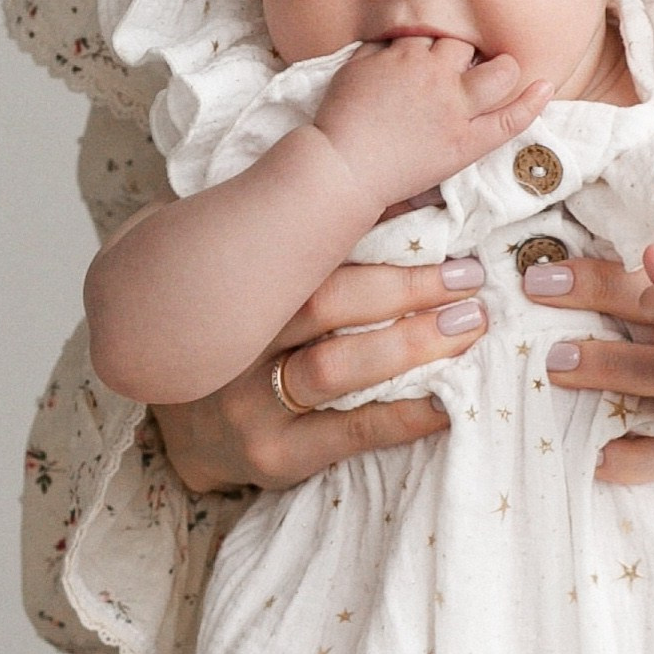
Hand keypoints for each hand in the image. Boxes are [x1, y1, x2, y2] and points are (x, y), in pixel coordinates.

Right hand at [150, 256, 490, 489]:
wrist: (184, 436)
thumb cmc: (236, 343)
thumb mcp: (244, 282)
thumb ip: (301, 243)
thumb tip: (402, 198)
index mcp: (236, 287)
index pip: (306, 250)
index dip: (378, 235)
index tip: (441, 227)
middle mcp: (236, 341)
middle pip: (326, 304)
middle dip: (406, 287)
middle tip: (470, 280)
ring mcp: (248, 403)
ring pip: (335, 367)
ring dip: (410, 344)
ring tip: (467, 328)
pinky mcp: (271, 455)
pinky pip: (348, 433)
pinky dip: (404, 416)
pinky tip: (447, 403)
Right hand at [312, 37, 548, 212]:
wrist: (343, 165)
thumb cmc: (340, 119)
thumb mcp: (351, 68)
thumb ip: (376, 49)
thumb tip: (392, 41)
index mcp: (407, 54)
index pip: (434, 37)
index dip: (436, 49)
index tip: (432, 62)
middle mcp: (436, 74)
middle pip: (466, 48)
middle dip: (464, 56)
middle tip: (457, 75)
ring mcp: (455, 108)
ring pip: (498, 73)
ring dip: (502, 69)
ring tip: (499, 76)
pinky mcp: (466, 142)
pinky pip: (510, 119)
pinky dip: (532, 103)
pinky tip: (546, 87)